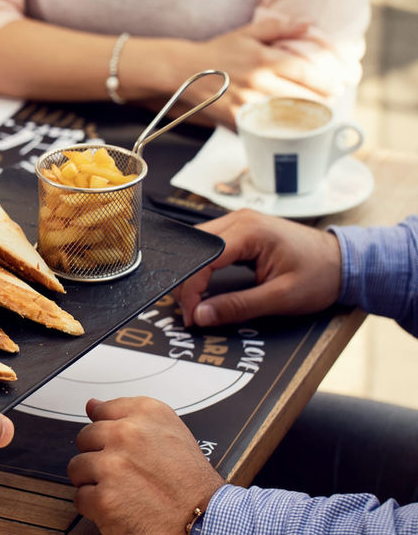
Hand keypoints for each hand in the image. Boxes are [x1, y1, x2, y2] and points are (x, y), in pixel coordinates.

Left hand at [67, 397, 223, 534]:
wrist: (205, 524)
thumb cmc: (191, 483)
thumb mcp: (170, 432)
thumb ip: (128, 414)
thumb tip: (92, 405)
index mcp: (145, 413)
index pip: (100, 411)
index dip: (107, 433)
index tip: (116, 445)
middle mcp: (126, 434)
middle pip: (85, 439)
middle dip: (98, 457)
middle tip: (122, 474)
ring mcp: (112, 466)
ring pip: (77, 468)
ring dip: (93, 482)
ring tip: (121, 492)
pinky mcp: (103, 499)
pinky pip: (80, 498)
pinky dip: (94, 508)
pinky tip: (118, 508)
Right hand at [172, 18, 341, 127]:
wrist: (184, 70)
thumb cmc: (218, 50)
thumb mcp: (247, 33)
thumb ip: (279, 28)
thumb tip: (309, 23)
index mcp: (263, 59)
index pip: (302, 72)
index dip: (324, 81)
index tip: (338, 87)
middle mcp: (256, 82)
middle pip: (297, 96)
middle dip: (318, 101)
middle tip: (330, 102)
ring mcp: (245, 102)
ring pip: (282, 113)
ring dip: (302, 116)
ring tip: (314, 115)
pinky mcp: (234, 117)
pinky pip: (261, 125)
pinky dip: (276, 128)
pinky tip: (287, 128)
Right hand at [176, 209, 342, 327]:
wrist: (346, 262)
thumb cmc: (321, 275)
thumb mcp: (280, 298)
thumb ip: (238, 306)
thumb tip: (202, 315)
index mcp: (250, 231)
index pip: (203, 257)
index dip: (191, 288)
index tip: (191, 313)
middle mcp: (241, 219)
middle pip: (194, 247)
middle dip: (187, 280)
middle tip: (191, 309)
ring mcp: (241, 221)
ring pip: (199, 245)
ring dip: (194, 271)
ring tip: (196, 299)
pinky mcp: (243, 230)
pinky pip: (211, 245)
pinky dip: (204, 265)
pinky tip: (206, 283)